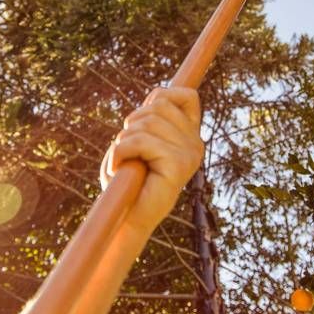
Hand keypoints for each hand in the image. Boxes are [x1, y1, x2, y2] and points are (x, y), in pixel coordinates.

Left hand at [100, 86, 203, 232]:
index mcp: (190, 136)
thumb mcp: (138, 138)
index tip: (141, 120)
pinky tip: (118, 168)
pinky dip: (120, 151)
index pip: (187, 96)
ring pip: (147, 121)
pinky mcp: (179, 164)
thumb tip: (158, 94)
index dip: (161, 96)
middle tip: (127, 149)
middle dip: (132, 123)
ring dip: (124, 139)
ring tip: (123, 161)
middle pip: (159, 105)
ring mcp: (190, 154)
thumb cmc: (127, 179)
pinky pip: (140, 141)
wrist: (126, 220)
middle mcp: (195, 143)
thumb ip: (150, 115)